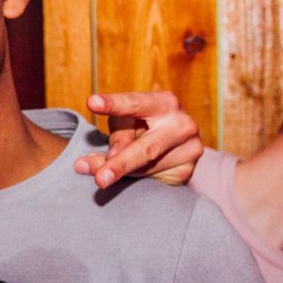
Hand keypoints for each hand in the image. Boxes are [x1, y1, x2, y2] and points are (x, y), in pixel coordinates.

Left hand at [73, 91, 202, 188]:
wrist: (174, 142)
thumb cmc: (143, 125)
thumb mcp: (125, 122)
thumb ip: (116, 137)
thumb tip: (106, 160)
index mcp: (164, 102)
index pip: (134, 103)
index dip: (114, 104)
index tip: (92, 103)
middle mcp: (182, 124)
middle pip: (146, 148)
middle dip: (121, 163)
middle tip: (99, 177)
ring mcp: (189, 149)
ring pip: (145, 167)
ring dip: (123, 172)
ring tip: (107, 172)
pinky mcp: (186, 171)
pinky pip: (152, 180)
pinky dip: (137, 178)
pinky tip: (136, 173)